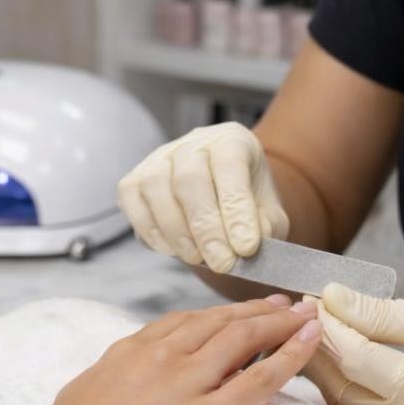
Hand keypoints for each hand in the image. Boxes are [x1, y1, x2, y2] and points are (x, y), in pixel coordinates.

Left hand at [0, 297, 321, 404]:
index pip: (263, 373)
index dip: (295, 349)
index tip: (316, 330)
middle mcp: (184, 375)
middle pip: (242, 336)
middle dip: (277, 319)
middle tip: (302, 307)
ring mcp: (153, 356)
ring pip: (209, 320)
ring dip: (243, 309)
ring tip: (267, 302)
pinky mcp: (126, 349)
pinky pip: (173, 321)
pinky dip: (202, 313)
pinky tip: (212, 313)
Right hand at [117, 122, 289, 272]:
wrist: (223, 201)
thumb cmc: (247, 205)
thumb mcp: (269, 214)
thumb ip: (265, 227)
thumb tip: (246, 246)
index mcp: (232, 141)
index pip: (230, 166)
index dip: (236, 209)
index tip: (246, 248)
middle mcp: (193, 143)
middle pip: (190, 178)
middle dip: (206, 228)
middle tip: (222, 263)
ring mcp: (159, 159)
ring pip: (157, 188)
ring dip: (177, 232)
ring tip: (197, 259)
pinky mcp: (135, 180)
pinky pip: (134, 203)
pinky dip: (151, 231)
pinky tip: (173, 250)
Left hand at [305, 284, 403, 404]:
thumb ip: (380, 313)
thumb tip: (331, 297)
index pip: (357, 361)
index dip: (330, 325)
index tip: (313, 293)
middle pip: (340, 383)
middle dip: (316, 343)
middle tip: (300, 304)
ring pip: (340, 395)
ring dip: (320, 359)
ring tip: (309, 319)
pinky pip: (353, 400)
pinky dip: (336, 371)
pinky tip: (326, 343)